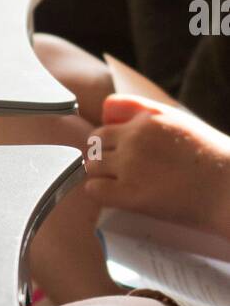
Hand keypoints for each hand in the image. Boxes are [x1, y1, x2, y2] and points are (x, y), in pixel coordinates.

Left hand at [84, 94, 229, 235]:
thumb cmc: (213, 159)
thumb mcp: (182, 122)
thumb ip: (145, 113)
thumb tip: (106, 109)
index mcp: (150, 118)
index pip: (107, 117)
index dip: (112, 136)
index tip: (120, 148)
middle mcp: (136, 137)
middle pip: (95, 141)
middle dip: (104, 154)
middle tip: (120, 170)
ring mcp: (131, 165)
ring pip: (91, 165)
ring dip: (101, 174)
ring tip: (122, 184)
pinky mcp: (130, 194)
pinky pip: (94, 189)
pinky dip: (101, 193)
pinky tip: (119, 197)